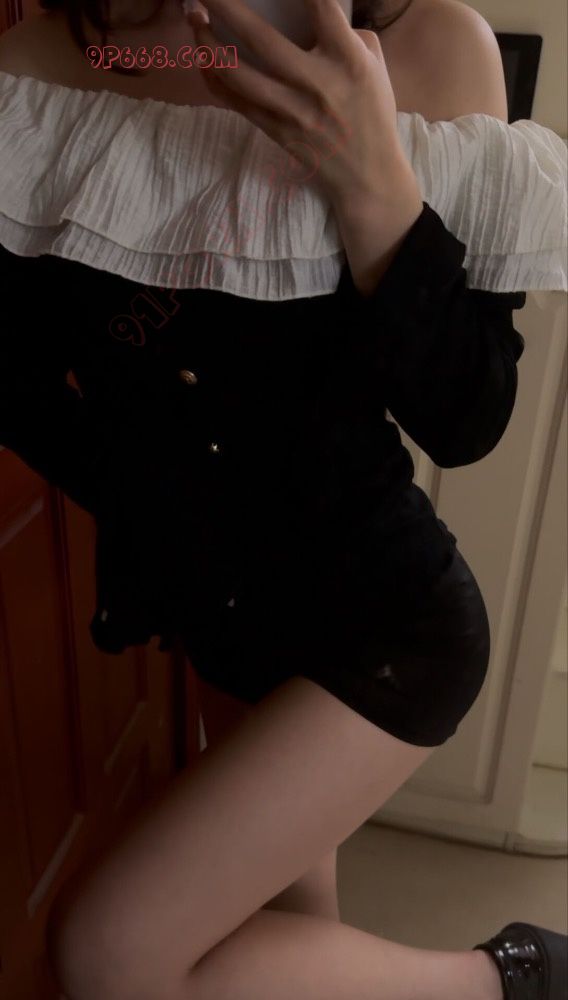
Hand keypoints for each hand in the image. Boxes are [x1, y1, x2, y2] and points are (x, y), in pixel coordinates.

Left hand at [185, 0, 409, 206]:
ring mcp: (293, 111)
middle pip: (261, 38)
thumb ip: (347, 35)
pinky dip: (215, 79)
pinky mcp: (277, 131)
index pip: (321, 7)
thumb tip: (312, 15)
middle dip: (226, 7)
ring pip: (238, 74)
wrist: (368, 175)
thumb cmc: (372, 114)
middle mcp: (318, 83)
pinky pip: (236, 102)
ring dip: (209, 45)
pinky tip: (205, 60)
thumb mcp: (374, 67)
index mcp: (348, 60)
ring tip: (196, 22)